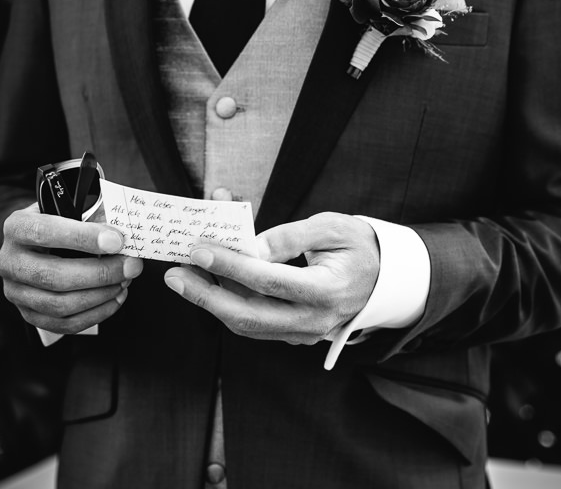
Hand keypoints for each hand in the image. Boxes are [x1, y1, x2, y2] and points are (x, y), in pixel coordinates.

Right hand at [0, 203, 142, 333]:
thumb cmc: (59, 223)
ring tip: (125, 282)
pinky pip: (64, 323)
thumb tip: (123, 238)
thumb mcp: (68, 210)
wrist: (36, 245)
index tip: (116, 241)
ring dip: (100, 296)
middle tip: (131, 266)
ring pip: (59, 304)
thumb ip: (91, 218)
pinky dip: (95, 314)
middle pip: (53, 276)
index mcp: (17, 227)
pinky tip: (115, 299)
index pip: (45, 232)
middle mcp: (9, 261)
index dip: (82, 238)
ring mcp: (15, 292)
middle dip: (100, 273)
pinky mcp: (28, 314)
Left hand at [163, 212, 378, 344]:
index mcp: (327, 291)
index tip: (199, 249)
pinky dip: (228, 303)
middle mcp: (314, 320)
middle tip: (174, 274)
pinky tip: (209, 283)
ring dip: (211, 301)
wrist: (385, 278)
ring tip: (184, 276)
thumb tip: (249, 247)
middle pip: (249, 316)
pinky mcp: (294, 334)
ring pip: (247, 324)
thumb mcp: (331, 227)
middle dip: (205, 296)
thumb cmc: (359, 245)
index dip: (230, 266)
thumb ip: (290, 237)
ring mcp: (304, 333)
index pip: (268, 281)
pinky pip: (255, 324)